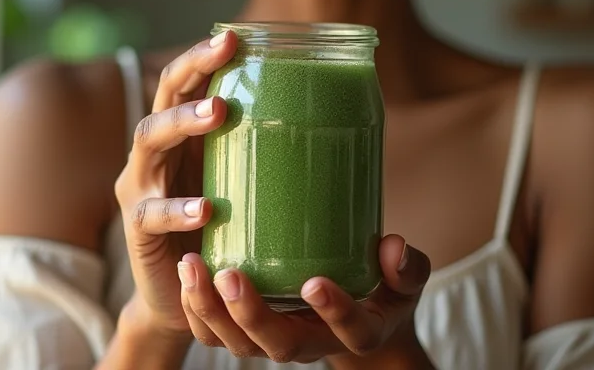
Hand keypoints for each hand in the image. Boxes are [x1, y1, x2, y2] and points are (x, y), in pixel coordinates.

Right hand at [113, 31, 236, 335]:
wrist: (185, 290)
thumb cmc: (220, 223)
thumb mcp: (240, 178)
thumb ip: (265, 149)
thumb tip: (334, 116)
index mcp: (180, 134)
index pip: (185, 82)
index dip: (203, 55)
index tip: (234, 35)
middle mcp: (154, 152)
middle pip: (163, 97)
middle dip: (193, 72)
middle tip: (226, 56)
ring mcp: (140, 187)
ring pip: (149, 141)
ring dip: (183, 122)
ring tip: (219, 112)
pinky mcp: (137, 230)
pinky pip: (152, 214)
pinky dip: (178, 209)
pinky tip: (206, 209)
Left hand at [178, 233, 430, 363]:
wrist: (360, 314)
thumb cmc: (382, 289)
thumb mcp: (405, 280)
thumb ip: (408, 267)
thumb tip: (395, 248)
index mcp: (357, 331)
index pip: (349, 332)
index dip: (334, 312)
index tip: (316, 282)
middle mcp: (312, 343)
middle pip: (279, 346)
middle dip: (250, 314)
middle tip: (230, 275)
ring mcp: (277, 339)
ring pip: (239, 344)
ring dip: (210, 310)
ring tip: (192, 267)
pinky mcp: (251, 329)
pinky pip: (217, 334)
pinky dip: (196, 312)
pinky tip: (185, 275)